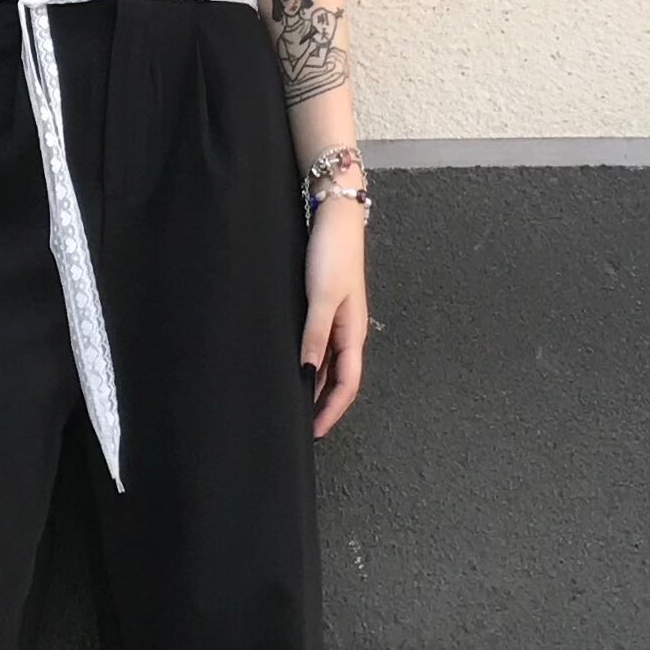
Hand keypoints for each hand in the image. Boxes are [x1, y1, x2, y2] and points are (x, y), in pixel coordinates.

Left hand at [300, 192, 366, 435]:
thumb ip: (314, 336)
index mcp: (353, 333)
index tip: (315, 433)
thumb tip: (307, 374)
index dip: (332, 411)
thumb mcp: (322, 298)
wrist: (334, 215)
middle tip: (302, 428)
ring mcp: (338, 320)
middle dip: (324, 406)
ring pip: (330, 366)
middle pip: (340, 380)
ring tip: (296, 406)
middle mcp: (348, 331)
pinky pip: (321, 348)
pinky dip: (311, 365)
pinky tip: (296, 369)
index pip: (347, 384)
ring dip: (317, 387)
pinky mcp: (326, 308)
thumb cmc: (332, 253)